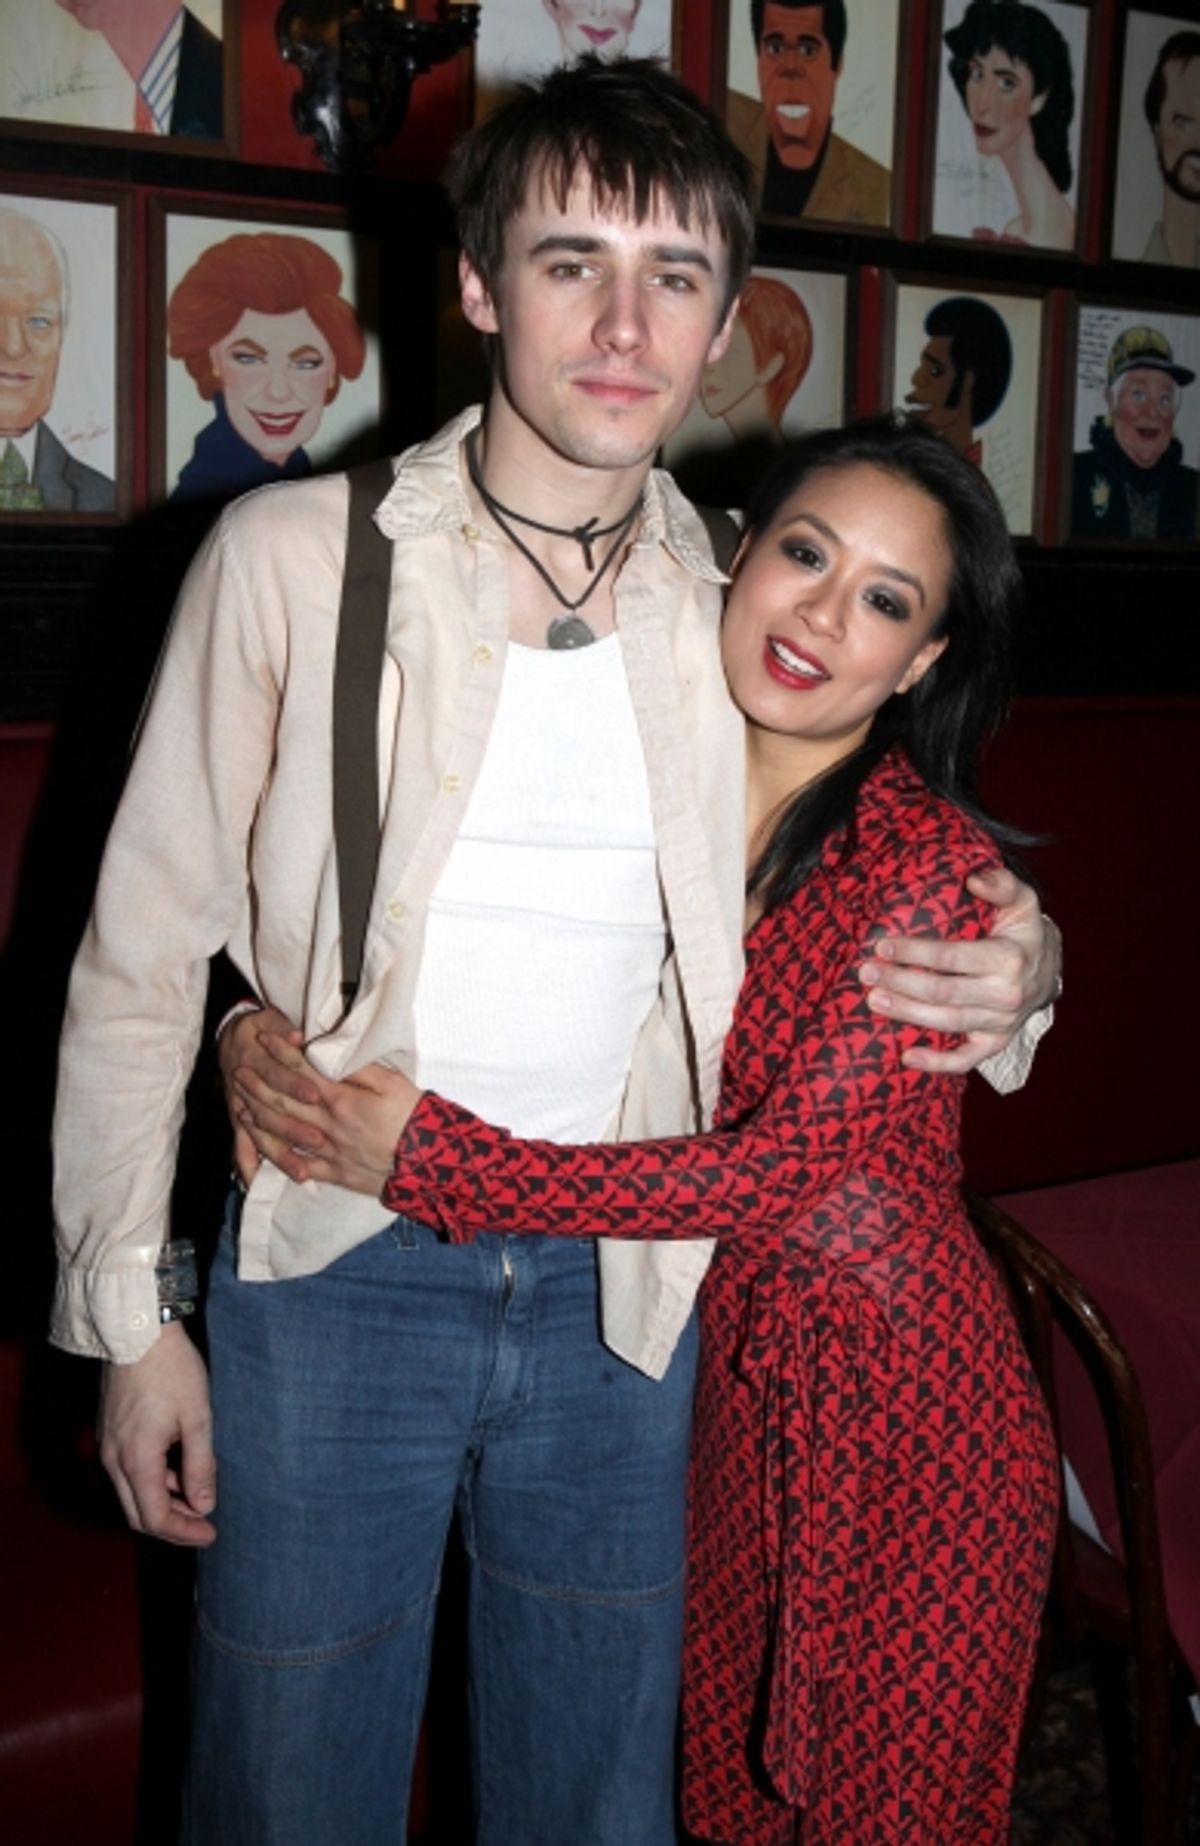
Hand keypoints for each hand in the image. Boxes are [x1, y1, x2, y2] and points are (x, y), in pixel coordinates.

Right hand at [99, 1322, 216, 1546]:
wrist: (138, 1329)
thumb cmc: (172, 1369)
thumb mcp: (197, 1417)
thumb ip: (201, 1465)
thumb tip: (205, 1506)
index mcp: (136, 1460)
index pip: (154, 1518)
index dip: (183, 1533)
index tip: (211, 1535)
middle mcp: (114, 1459)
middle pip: (138, 1513)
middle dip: (172, 1525)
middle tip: (204, 1527)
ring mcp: (107, 1444)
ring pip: (132, 1492)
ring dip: (163, 1502)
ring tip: (198, 1496)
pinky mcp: (109, 1430)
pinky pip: (127, 1470)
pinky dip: (152, 1480)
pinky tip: (178, 1469)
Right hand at [217, 1004, 301, 1187]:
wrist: (231, 1035)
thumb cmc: (264, 1028)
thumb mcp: (274, 1019)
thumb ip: (288, 1030)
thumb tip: (299, 1037)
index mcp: (256, 1057)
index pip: (276, 1072)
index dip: (295, 1084)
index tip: (316, 1094)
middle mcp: (245, 1086)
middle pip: (268, 1111)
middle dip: (293, 1128)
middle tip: (318, 1141)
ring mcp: (240, 1106)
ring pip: (258, 1134)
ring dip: (279, 1153)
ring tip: (301, 1173)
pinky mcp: (238, 1120)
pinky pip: (240, 1146)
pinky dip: (247, 1166)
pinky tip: (256, 1184)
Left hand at [233, 1033, 421, 1194]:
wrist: (429, 1163)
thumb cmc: (413, 1116)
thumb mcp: (391, 1081)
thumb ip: (357, 1068)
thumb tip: (329, 1053)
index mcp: (341, 1100)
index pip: (301, 1071)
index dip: (280, 1053)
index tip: (264, 1039)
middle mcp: (327, 1126)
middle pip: (283, 1102)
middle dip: (258, 1084)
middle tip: (239, 1070)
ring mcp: (328, 1152)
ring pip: (283, 1133)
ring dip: (258, 1117)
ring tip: (241, 1104)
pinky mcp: (334, 1173)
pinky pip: (298, 1165)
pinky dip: (277, 1157)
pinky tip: (263, 1149)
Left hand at [858, 867, 1060, 1073]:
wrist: (1049, 970)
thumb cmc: (1024, 932)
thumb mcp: (1022, 901)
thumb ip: (1002, 884)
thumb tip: (973, 879)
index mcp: (1008, 959)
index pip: (952, 958)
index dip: (915, 952)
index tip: (882, 946)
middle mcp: (1006, 995)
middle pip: (943, 992)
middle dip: (901, 982)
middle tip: (867, 973)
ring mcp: (1000, 1023)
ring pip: (946, 1022)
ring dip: (907, 1013)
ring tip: (874, 1000)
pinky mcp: (994, 1042)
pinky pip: (966, 1059)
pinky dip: (937, 1064)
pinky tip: (907, 1057)